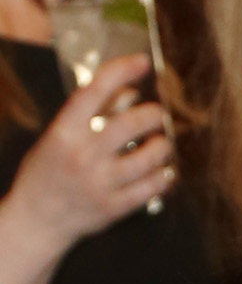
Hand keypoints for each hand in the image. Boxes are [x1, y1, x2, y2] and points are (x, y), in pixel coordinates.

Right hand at [6, 55, 172, 247]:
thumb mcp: (57, 138)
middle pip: (132, 124)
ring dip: (163, 145)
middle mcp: (82, 155)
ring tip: (161, 142)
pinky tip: (165, 170)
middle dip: (154, 114)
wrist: (35, 221)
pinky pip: (152, 187)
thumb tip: (130, 92)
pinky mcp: (114, 207)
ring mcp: (100, 183)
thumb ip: (90, 116)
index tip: (143, 61)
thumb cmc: (46, 173)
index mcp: (63, 133)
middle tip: (158, 114)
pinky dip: (165, 175)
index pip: (94, 91)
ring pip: (149, 156)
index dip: (122, 71)